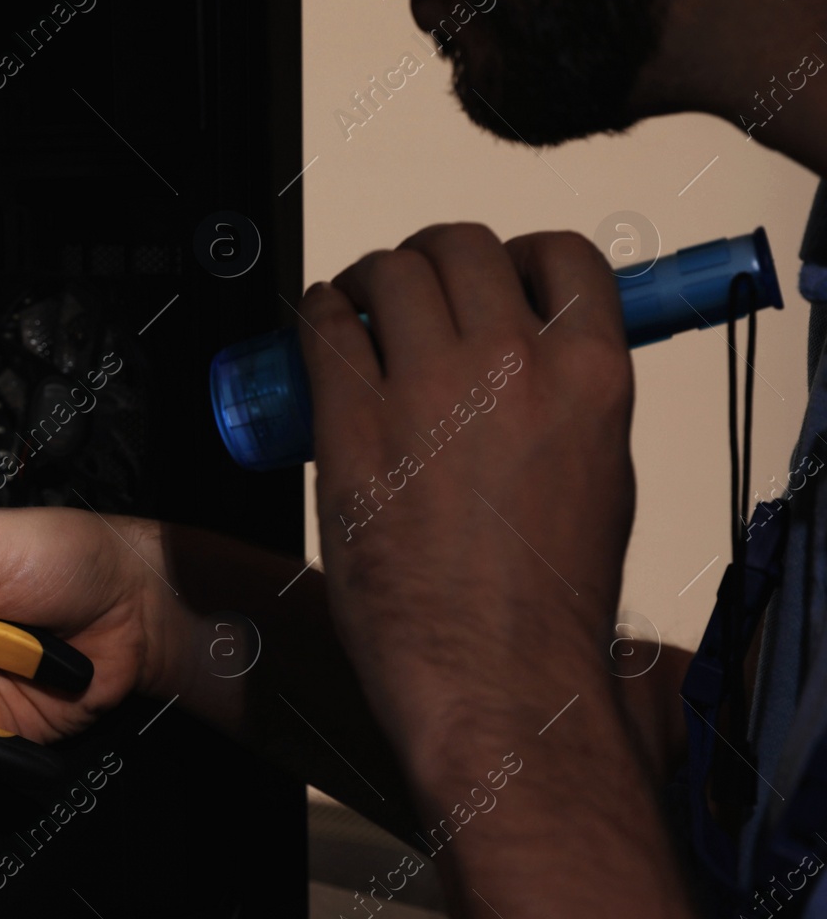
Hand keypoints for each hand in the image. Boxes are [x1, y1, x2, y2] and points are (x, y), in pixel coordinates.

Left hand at [298, 223, 635, 769]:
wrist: (497, 672)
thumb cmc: (547, 597)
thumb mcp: (601, 474)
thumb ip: (568, 400)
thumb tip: (534, 360)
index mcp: (592, 375)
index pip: (561, 254)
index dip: (515, 257)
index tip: (489, 278)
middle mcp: (513, 365)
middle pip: (459, 246)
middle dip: (430, 258)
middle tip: (407, 292)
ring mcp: (428, 390)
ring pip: (387, 270)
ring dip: (367, 278)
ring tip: (356, 307)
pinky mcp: (353, 425)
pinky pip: (322, 325)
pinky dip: (317, 311)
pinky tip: (318, 328)